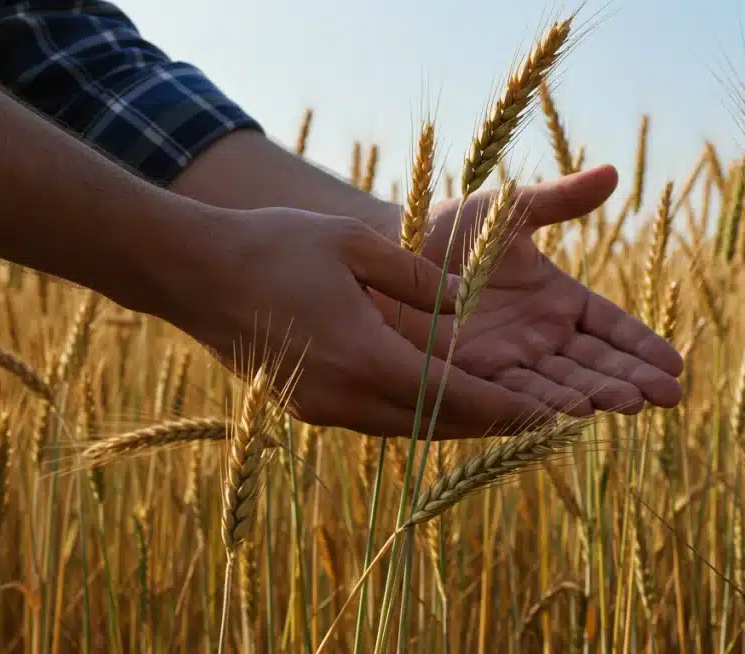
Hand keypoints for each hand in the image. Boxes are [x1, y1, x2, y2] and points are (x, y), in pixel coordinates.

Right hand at [149, 207, 552, 438]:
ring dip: (456, 419)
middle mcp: (345, 398)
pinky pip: (379, 417)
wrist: (190, 273)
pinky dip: (418, 411)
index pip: (456, 398)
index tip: (553, 416)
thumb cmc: (272, 246)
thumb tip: (469, 305)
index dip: (509, 410)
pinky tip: (441, 394)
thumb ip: (419, 278)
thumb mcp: (353, 244)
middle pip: (438, 424)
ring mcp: (322, 408)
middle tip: (543, 417)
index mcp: (364, 358)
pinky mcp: (307, 406)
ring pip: (409, 426)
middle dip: (492, 422)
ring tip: (503, 409)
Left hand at [384, 165, 683, 415]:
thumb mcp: (509, 211)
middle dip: (630, 379)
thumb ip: (558, 200)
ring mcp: (509, 361)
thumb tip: (613, 173)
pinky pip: (511, 394)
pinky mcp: (472, 377)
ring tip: (626, 405)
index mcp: (558, 300)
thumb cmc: (448, 228)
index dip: (641, 348)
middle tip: (666, 397)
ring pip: (560, 384)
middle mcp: (540, 338)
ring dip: (594, 395)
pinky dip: (540, 404)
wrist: (386, 253)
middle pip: (595, 364)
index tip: (676, 366)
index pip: (611, 329)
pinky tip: (569, 414)